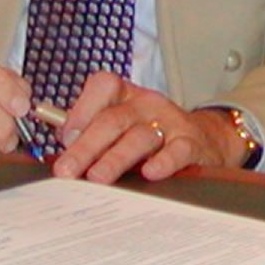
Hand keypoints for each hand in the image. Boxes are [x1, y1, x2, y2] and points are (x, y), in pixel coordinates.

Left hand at [48, 74, 237, 183]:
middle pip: (113, 119)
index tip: (64, 138)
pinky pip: (177, 149)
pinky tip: (150, 173)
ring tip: (98, 178)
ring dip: (116, 158)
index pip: (102, 86)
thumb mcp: (122, 127)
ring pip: (140, 136)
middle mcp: (146, 105)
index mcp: (126, 96)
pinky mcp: (190, 143)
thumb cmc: (153, 136)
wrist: (206, 140)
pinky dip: (164, 161)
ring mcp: (169, 122)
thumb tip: (58, 151)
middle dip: (86, 146)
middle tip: (67, 170)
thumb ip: (91, 134)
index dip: (81, 110)